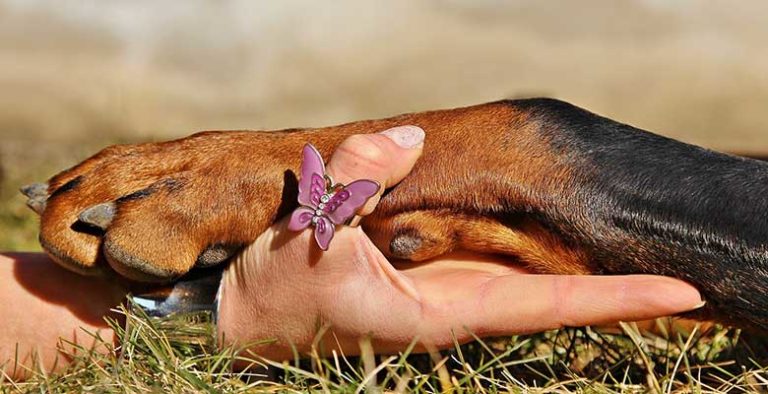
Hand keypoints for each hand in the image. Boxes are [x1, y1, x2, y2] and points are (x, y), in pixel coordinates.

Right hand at [217, 126, 703, 357]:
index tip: (683, 295)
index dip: (617, 300)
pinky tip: (548, 224)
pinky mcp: (424, 265)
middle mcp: (459, 300)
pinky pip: (486, 246)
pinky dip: (525, 233)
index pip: (552, 306)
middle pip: (558, 290)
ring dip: (584, 260)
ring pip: (527, 266)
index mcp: (445, 312)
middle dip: (620, 282)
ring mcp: (446, 283)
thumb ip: (358, 182)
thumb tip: (405, 137)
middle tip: (685, 268)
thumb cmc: (279, 294)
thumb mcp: (311, 240)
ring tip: (641, 251)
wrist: (247, 313)